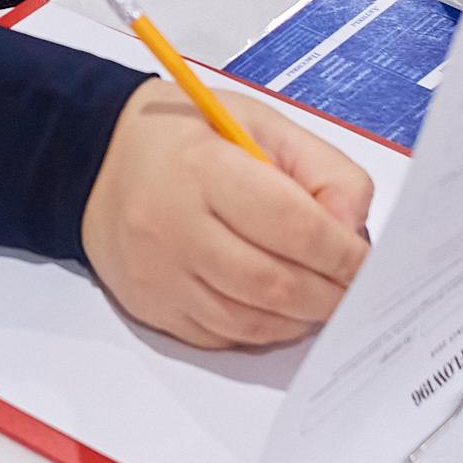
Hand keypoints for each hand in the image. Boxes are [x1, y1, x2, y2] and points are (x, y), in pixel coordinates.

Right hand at [81, 78, 372, 348]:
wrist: (94, 160)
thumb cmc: (187, 138)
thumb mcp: (261, 124)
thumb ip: (322, 170)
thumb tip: (353, 232)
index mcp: (205, 169)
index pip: (292, 225)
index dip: (342, 253)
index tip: (367, 262)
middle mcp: (174, 227)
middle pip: (273, 284)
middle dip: (330, 295)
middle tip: (355, 291)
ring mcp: (159, 275)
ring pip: (250, 322)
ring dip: (300, 319)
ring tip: (322, 299)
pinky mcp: (151, 307)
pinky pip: (221, 337)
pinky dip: (262, 331)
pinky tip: (278, 309)